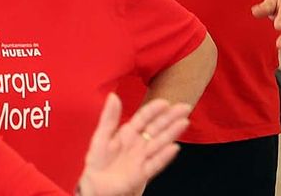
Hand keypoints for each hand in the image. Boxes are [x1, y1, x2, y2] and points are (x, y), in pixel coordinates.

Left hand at [75, 94, 190, 195]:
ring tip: (184, 122)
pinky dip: (164, 156)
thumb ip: (109, 117)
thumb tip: (113, 95)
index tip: (165, 102)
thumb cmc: (98, 160)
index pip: (144, 118)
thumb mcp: (101, 135)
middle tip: (184, 107)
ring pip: (159, 143)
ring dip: (171, 133)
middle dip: (170, 118)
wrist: (96, 184)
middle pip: (156, 128)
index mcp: (128, 133)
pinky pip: (155, 163)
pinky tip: (174, 147)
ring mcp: (142, 158)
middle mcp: (138, 144)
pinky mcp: (143, 173)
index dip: (154, 110)